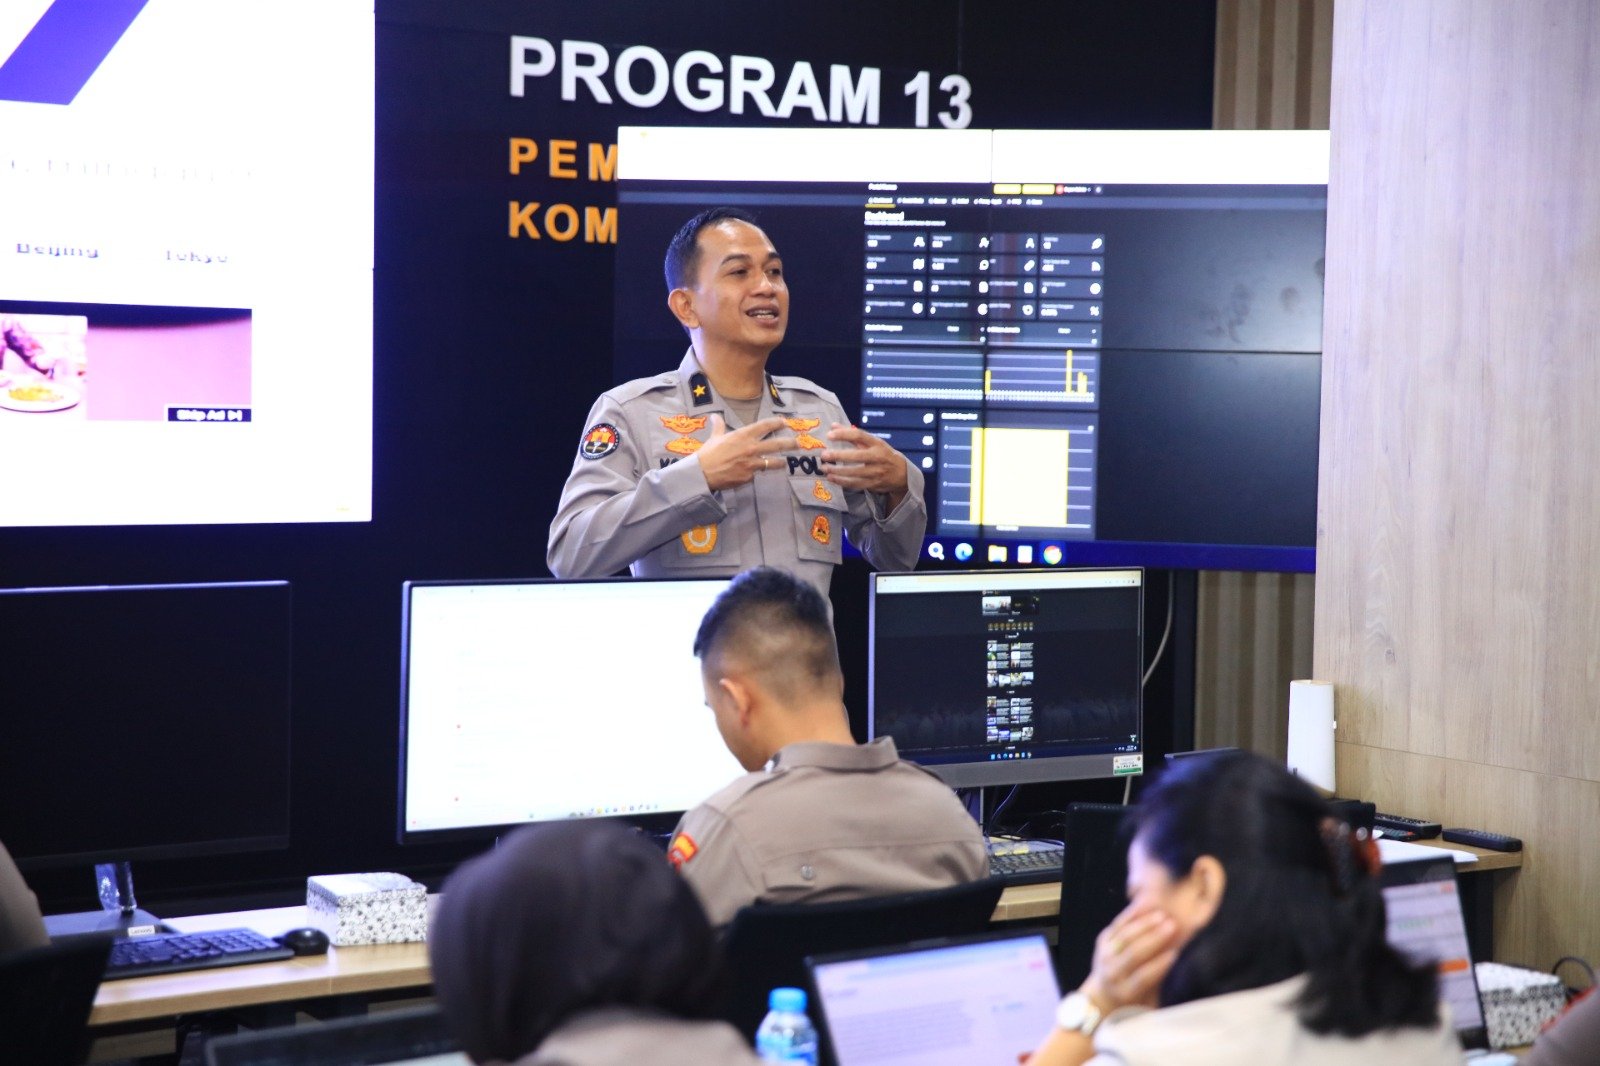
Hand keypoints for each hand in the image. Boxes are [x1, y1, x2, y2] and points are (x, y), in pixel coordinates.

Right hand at [695, 415, 797, 491]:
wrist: (702, 473)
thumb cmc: (708, 454)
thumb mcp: (714, 437)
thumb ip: (718, 426)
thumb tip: (714, 416)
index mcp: (743, 435)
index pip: (765, 426)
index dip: (777, 423)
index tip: (785, 422)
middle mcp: (751, 448)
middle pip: (777, 444)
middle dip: (790, 443)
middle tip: (798, 444)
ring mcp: (752, 463)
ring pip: (773, 462)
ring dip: (780, 462)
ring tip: (784, 462)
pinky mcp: (749, 477)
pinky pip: (756, 474)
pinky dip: (755, 473)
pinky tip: (752, 474)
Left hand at [820, 424, 909, 504]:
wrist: (902, 474)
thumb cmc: (883, 454)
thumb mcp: (873, 442)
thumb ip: (852, 434)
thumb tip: (833, 426)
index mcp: (877, 444)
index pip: (860, 436)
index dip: (844, 434)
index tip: (829, 434)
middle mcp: (878, 457)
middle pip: (857, 456)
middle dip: (839, 455)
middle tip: (824, 455)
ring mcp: (876, 472)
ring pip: (855, 473)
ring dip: (838, 471)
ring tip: (824, 468)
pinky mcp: (873, 484)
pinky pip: (855, 484)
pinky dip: (842, 482)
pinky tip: (831, 478)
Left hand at [1078, 900, 1180, 1015]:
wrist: (1103, 994)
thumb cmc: (1136, 1000)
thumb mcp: (1148, 1001)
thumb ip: (1162, 986)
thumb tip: (1182, 967)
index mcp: (1125, 992)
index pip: (1143, 977)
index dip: (1159, 965)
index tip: (1175, 953)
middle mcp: (1112, 973)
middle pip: (1133, 953)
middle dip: (1154, 938)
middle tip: (1173, 926)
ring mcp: (1104, 955)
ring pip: (1125, 936)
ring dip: (1145, 924)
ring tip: (1163, 915)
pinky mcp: (1102, 941)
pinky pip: (1117, 926)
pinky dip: (1132, 916)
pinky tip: (1147, 909)